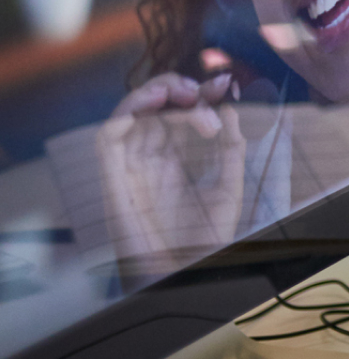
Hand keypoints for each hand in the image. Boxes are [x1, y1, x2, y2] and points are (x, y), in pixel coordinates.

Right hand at [97, 72, 245, 276]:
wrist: (184, 273)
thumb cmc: (202, 239)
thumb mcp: (229, 187)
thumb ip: (230, 149)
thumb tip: (231, 108)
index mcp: (174, 158)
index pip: (179, 112)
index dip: (199, 93)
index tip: (226, 84)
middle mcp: (149, 158)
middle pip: (153, 106)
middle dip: (180, 88)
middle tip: (206, 92)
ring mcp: (130, 166)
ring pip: (129, 113)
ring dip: (155, 93)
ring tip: (187, 95)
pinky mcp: (113, 178)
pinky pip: (107, 138)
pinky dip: (126, 113)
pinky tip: (154, 105)